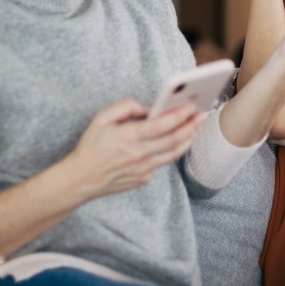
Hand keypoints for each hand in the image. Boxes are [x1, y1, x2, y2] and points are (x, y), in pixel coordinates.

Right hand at [63, 99, 206, 200]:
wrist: (81, 179)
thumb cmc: (90, 146)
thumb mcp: (101, 118)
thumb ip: (125, 107)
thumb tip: (147, 108)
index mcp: (129, 136)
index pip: (163, 124)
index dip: (181, 114)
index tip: (193, 105)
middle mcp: (139, 154)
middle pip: (175, 139)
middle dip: (192, 125)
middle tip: (203, 114)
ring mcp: (144, 169)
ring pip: (174, 153)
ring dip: (189, 139)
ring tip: (197, 127)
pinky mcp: (144, 178)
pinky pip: (163, 162)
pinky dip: (173, 151)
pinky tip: (179, 141)